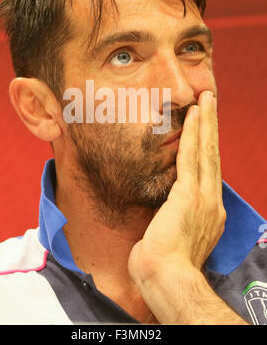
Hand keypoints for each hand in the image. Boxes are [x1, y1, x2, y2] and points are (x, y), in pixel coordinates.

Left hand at [128, 91, 232, 323]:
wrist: (167, 278)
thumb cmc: (164, 264)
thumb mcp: (176, 238)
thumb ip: (177, 219)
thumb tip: (169, 212)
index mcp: (210, 213)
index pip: (210, 173)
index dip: (209, 149)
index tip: (207, 132)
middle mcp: (212, 202)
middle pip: (213, 156)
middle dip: (212, 128)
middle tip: (211, 103)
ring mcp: (203, 197)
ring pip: (206, 151)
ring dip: (206, 123)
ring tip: (206, 100)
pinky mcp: (189, 193)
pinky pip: (191, 156)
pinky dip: (193, 134)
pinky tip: (193, 115)